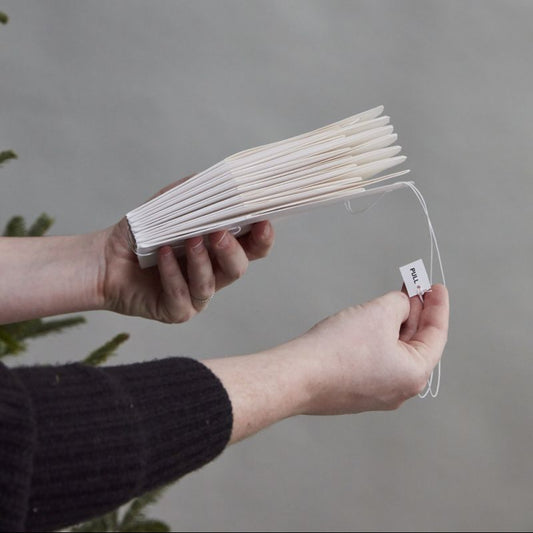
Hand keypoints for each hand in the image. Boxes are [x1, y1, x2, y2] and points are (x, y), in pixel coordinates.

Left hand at [100, 181, 274, 322]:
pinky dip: (172, 274)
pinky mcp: (177, 311)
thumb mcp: (167, 207)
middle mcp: (213, 274)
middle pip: (239, 267)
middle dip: (232, 249)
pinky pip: (182, 296)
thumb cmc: (140, 235)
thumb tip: (217, 179)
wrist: (105, 260)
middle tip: (219, 232)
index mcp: (218, 250)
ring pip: (210, 284)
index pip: (251, 247)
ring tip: (189, 241)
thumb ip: (192, 194)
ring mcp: (196, 296)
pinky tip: (163, 256)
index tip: (263, 221)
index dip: (262, 237)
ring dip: (201, 261)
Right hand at [204, 285, 448, 443]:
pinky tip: (371, 323)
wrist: (298, 376)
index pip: (436, 335)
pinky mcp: (354, 391)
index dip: (437, 306)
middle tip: (412, 287)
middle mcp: (400, 390)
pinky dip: (379, 339)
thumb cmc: (341, 348)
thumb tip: (401, 306)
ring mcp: (376, 393)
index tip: (436, 286)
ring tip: (392, 300)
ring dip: (395, 324)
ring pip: (393, 352)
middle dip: (413, 313)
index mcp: (414, 375)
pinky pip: (376, 361)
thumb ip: (399, 304)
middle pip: (415, 344)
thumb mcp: (378, 313)